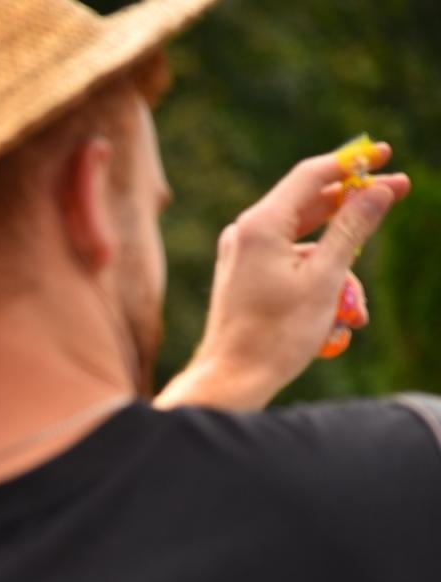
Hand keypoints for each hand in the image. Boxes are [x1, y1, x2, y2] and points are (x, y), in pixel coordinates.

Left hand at [156, 143, 409, 410]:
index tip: (386, 154)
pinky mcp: (244, 274)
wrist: (232, 379)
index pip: (311, 175)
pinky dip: (317, 280)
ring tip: (358, 311)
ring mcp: (241, 254)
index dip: (351, 162)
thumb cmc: (278, 333)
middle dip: (354, 205)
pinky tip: (338, 317)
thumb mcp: (326, 277)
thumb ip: (353, 228)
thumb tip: (379, 189)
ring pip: (305, 242)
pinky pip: (290, 264)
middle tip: (397, 194)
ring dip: (339, 265)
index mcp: (260, 225)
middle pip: (308, 203)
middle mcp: (245, 232)